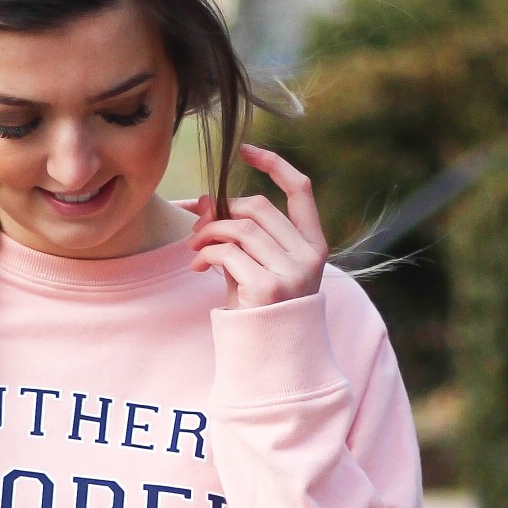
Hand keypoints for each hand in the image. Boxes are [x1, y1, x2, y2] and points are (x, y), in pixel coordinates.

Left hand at [182, 144, 328, 307]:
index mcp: (314, 244)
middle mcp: (308, 255)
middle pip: (258, 207)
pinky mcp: (268, 287)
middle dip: (222, 211)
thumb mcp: (254, 265)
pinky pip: (229, 252)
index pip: (301, 190)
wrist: (269, 356)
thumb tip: (206, 197)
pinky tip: (199, 266)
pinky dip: (207, 254)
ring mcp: (291, 271)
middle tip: (197, 228)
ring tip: (194, 249)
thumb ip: (238, 233)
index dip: (274, 165)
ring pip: (240, 228)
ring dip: (208, 233)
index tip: (246, 151)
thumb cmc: (261, 308)